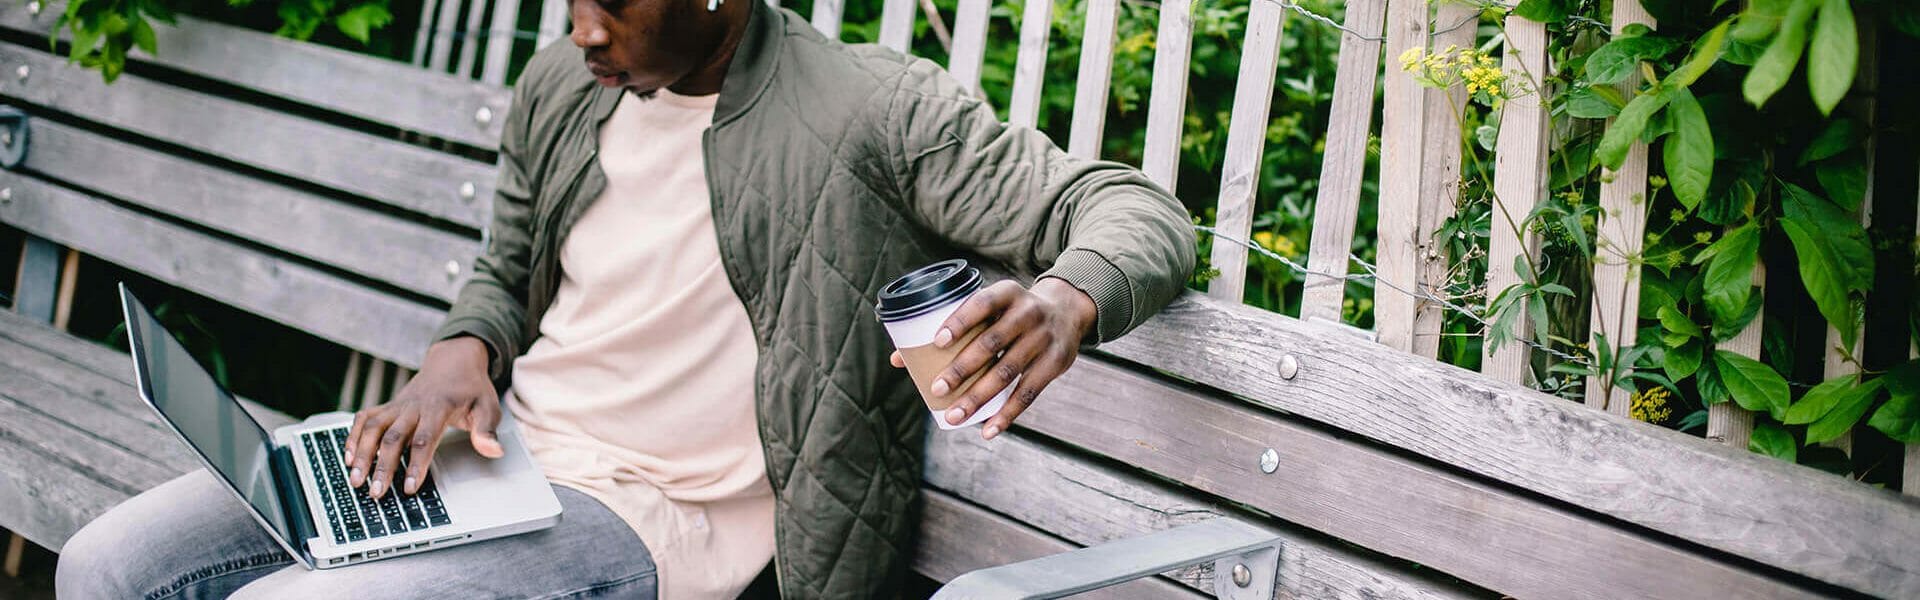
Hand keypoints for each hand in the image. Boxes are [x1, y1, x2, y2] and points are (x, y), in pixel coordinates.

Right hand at [346, 336, 503, 498]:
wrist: (454, 361)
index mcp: (439, 407)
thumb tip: (492, 450)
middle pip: (393, 437)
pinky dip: (354, 436)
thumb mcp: (488, 406)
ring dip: (362, 454)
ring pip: (373, 428)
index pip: (424, 438)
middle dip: (383, 466)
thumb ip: (486, 430)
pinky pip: (364, 418)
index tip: (410, 487)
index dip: (416, 464)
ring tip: (356, 480)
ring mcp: (398, 405)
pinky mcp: (388, 405)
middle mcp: (413, 406)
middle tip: (376, 492)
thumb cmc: (471, 388)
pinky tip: (348, 457)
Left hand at [887, 278, 1095, 439]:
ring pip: (1007, 372)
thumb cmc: (1010, 312)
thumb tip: (897, 359)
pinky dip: (1007, 414)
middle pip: (992, 343)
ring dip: (978, 397)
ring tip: (953, 416)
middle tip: (937, 389)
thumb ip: (952, 327)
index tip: (937, 341)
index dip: (959, 321)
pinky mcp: (1055, 364)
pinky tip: (988, 430)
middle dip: (962, 369)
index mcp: (1007, 293)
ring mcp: (1043, 339)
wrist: (1067, 311)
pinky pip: (1028, 393)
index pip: (981, 304)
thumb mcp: (990, 307)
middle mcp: (1028, 313)